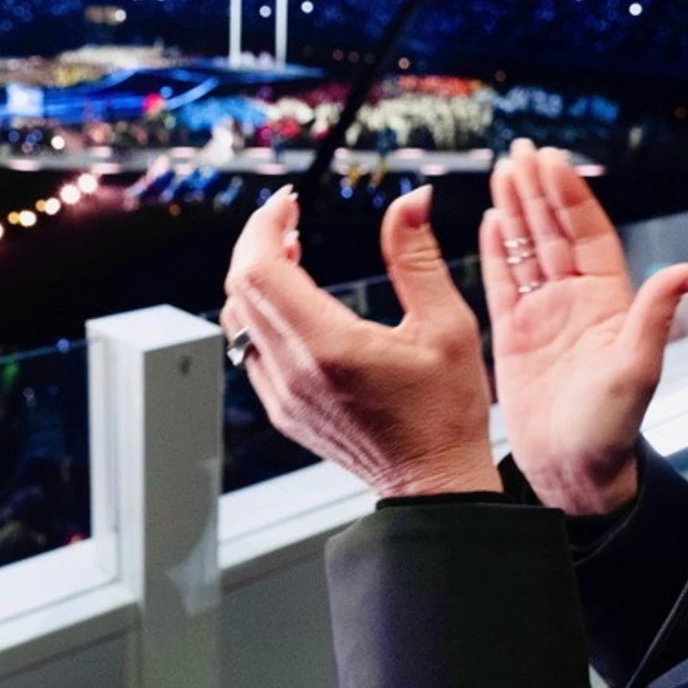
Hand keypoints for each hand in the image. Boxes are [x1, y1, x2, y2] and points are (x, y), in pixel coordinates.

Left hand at [223, 184, 500, 497]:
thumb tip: (412, 200)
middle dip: (258, 241)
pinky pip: (249, 348)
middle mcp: (293, 374)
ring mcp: (282, 396)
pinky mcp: (283, 410)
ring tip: (293, 249)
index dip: (265, 226)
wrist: (433, 487)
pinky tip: (296, 298)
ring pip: (238, 319)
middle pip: (240, 289)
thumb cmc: (448, 413)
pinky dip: (261, 312)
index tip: (290, 202)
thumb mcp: (449, 326)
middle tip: (290, 216)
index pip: (260, 271)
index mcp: (328, 349)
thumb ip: (418, 257)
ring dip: (256, 276)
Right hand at [485, 140, 687, 515]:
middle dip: (538, 190)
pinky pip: (501, 283)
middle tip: (521, 150)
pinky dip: (494, 250)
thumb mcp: (638, 369)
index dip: (570, 196)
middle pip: (553, 232)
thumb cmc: (611, 430)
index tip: (554, 161)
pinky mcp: (511, 336)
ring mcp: (542, 317)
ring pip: (526, 250)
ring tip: (502, 171)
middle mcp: (575, 302)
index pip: (588, 234)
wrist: (572, 473)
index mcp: (608, 302)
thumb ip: (656, 315)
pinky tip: (488, 220)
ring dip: (515, 210)